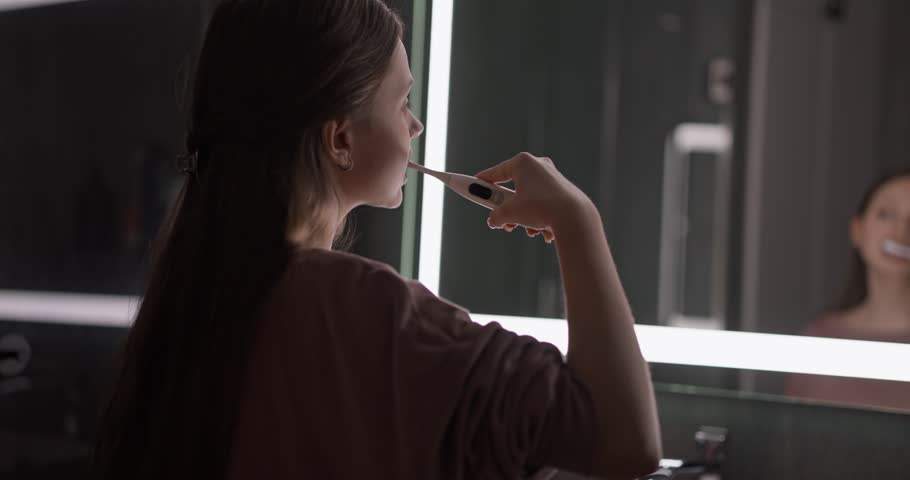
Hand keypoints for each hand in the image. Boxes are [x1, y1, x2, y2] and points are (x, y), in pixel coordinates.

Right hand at [475, 152, 592, 242]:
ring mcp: (552, 177)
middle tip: (501, 219)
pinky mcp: (563, 190)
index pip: (495, 172)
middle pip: (513, 188)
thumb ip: (496, 216)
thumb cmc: (541, 208)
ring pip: (529, 199)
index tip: (472, 187)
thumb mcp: (509, 213)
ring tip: (526, 230)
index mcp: (523, 162)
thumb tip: (494, 221)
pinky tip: (543, 231)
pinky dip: (539, 218)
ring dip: (523, 217)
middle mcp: (538, 165)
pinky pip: (543, 204)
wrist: (574, 217)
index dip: (481, 182)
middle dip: (506, 207)